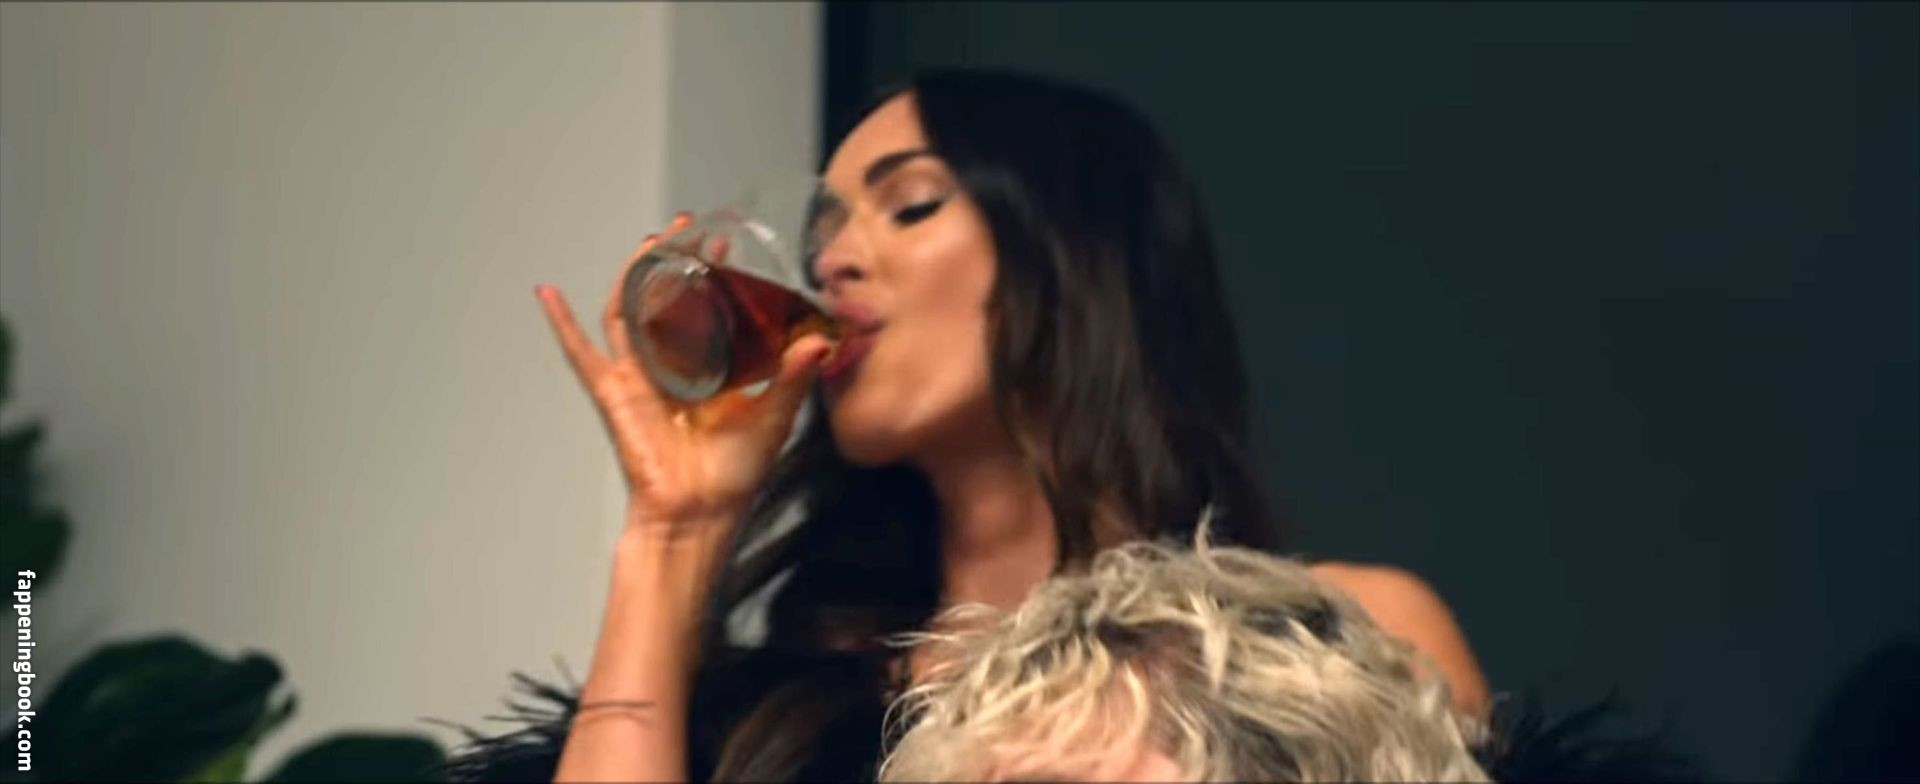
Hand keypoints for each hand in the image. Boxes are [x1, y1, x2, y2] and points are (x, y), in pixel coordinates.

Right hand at [535, 212, 833, 537]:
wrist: (697, 514)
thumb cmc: (732, 477)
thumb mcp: (772, 418)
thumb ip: (792, 378)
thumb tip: (820, 341)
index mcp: (709, 371)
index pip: (707, 309)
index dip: (714, 275)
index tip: (725, 244)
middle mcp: (672, 367)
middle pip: (666, 300)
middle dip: (675, 261)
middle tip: (687, 228)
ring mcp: (639, 376)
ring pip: (630, 311)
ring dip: (636, 274)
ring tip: (651, 241)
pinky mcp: (614, 393)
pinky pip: (581, 354)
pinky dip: (561, 324)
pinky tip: (547, 293)